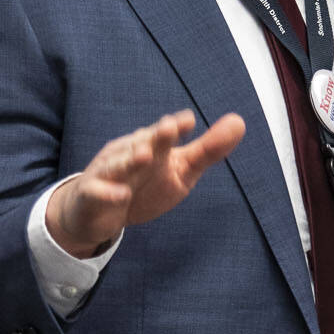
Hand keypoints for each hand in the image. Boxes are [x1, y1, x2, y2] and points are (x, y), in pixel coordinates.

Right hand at [46, 110, 245, 256]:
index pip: (165, 133)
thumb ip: (208, 150)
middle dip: (155, 136)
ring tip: (146, 156)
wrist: (98, 212)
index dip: (176, 127)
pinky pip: (99, 192)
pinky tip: (122, 195)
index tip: (189, 121)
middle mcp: (129, 152)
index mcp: (152, 144)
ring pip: (119, 164)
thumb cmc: (145, 184)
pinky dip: (109, 193)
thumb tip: (240, 121)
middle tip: (169, 128)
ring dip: (131, 160)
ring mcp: (109, 172)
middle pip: (143, 142)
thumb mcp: (181, 170)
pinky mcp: (93, 194)